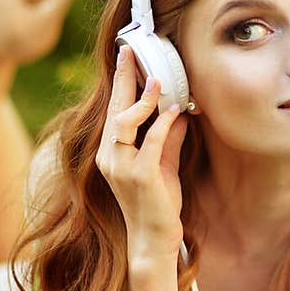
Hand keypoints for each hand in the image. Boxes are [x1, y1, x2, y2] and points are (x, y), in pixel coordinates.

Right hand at [94, 47, 189, 261]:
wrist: (154, 239)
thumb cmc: (157, 203)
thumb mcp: (163, 163)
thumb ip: (168, 137)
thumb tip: (179, 110)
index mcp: (111, 152)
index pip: (113, 110)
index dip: (120, 82)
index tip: (127, 56)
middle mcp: (110, 157)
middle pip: (114, 109)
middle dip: (123, 78)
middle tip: (132, 52)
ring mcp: (121, 167)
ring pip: (124, 122)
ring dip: (143, 99)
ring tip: (158, 81)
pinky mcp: (139, 176)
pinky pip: (149, 142)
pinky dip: (162, 123)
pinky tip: (176, 110)